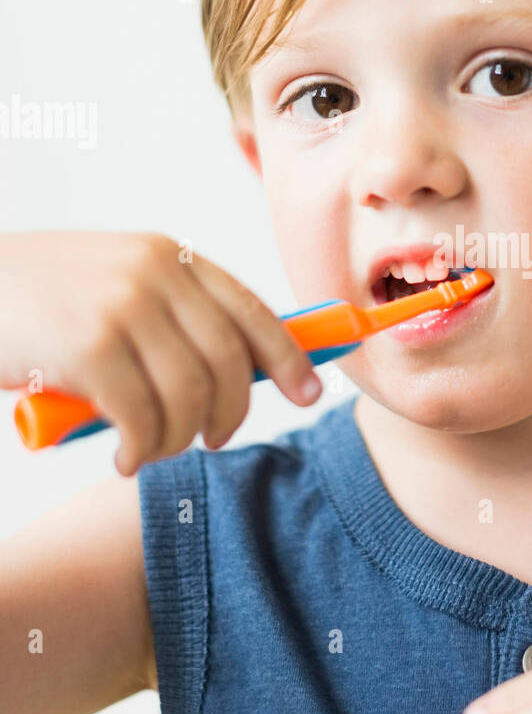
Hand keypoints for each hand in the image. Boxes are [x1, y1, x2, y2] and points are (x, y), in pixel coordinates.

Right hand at [0, 231, 322, 474]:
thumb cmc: (38, 302)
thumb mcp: (114, 283)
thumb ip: (169, 312)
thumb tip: (235, 373)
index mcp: (169, 257)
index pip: (252, 309)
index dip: (290, 357)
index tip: (310, 393)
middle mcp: (154, 274)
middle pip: (230, 360)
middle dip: (233, 412)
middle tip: (214, 439)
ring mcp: (123, 308)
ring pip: (190, 396)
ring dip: (178, 439)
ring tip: (151, 451)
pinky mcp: (89, 348)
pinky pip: (143, 418)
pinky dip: (142, 450)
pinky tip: (125, 456)